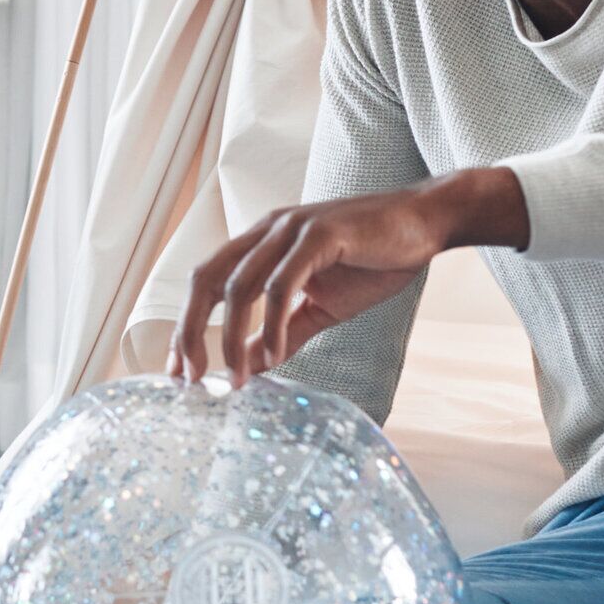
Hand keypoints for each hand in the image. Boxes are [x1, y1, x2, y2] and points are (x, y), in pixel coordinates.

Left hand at [168, 170, 524, 385]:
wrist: (425, 224)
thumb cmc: (373, 259)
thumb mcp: (321, 306)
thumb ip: (284, 332)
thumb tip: (250, 365)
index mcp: (261, 244)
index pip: (208, 282)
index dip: (187, 325)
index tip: (179, 370)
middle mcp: (267, 231)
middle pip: (207, 279)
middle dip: (190, 330)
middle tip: (190, 378)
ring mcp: (291, 229)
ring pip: (239, 283)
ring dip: (230, 336)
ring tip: (233, 379)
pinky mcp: (319, 234)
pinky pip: (283, 283)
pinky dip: (271, 322)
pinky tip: (271, 355)